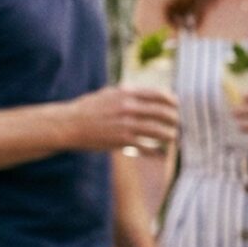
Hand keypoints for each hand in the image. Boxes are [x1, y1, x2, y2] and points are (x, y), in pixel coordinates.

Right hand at [63, 84, 179, 152]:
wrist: (69, 124)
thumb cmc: (88, 108)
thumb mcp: (108, 93)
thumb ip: (127, 93)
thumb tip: (145, 94)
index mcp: (127, 93)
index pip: (158, 94)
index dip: (171, 100)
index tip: (176, 105)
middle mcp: (129, 107)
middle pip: (162, 112)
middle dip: (174, 118)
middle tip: (177, 122)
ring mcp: (126, 125)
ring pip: (158, 131)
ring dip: (169, 135)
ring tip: (173, 137)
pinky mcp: (122, 141)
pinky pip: (146, 147)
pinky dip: (155, 151)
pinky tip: (159, 153)